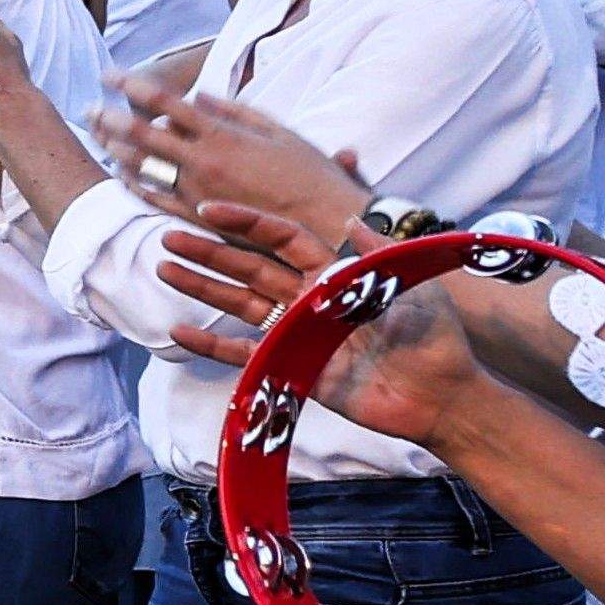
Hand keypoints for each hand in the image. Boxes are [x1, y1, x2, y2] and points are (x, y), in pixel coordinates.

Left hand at [109, 82, 368, 254]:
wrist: (323, 222)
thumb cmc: (309, 172)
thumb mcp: (280, 130)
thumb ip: (237, 111)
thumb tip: (201, 96)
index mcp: (223, 134)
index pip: (166, 103)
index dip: (133, 86)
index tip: (109, 75)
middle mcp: (203, 161)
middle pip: (142, 135)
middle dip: (110, 119)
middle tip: (87, 109)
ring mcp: (197, 191)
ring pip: (142, 168)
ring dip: (114, 149)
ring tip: (95, 135)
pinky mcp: (198, 218)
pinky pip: (156, 200)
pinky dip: (134, 185)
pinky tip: (118, 175)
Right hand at [155, 200, 500, 448]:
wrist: (439, 395)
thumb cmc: (434, 337)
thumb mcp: (410, 281)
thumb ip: (378, 251)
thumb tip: (349, 219)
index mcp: (336, 273)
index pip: (284, 239)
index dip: (248, 224)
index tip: (210, 209)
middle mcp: (310, 299)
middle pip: (251, 268)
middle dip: (210, 252)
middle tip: (170, 239)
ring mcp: (298, 334)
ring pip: (241, 304)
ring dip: (204, 288)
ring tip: (166, 270)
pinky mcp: (292, 368)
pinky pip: (245, 354)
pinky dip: (212, 346)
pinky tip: (180, 333)